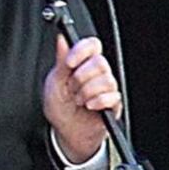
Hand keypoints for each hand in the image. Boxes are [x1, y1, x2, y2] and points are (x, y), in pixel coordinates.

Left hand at [43, 35, 121, 163]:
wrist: (66, 131)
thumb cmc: (59, 106)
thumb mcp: (54, 82)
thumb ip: (61, 60)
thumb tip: (62, 38)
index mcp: (82, 64)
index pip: (92, 45)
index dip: (82, 51)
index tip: (69, 63)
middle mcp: (96, 73)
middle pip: (100, 63)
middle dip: (81, 78)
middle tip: (71, 88)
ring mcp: (106, 88)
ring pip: (106, 80)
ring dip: (87, 92)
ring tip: (79, 100)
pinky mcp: (114, 103)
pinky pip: (112, 96)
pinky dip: (97, 101)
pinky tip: (89, 106)